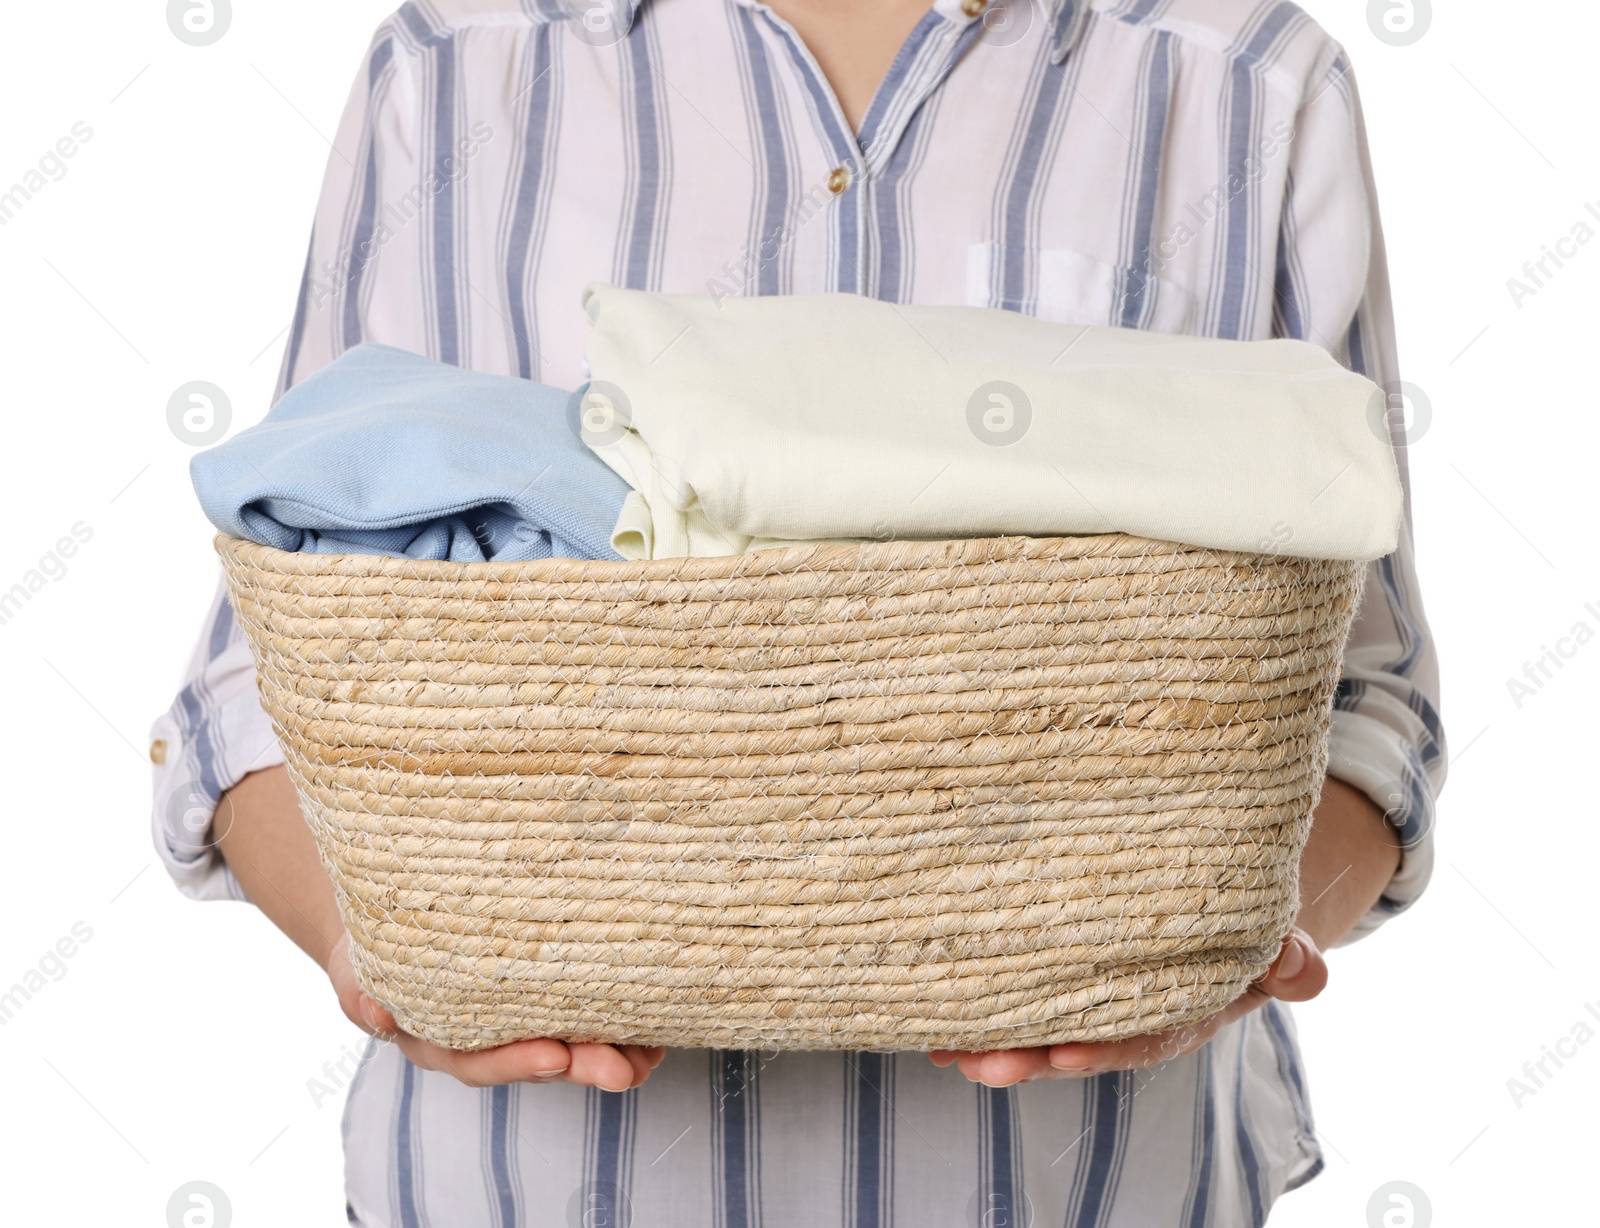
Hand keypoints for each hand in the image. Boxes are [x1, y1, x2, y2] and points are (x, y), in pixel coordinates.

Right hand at [326, 932, 665, 1091]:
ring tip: (652, 1052)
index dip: (515, 1062)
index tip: (554, 1057)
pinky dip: (620, 1016)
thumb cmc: (377, 950)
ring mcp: (519, 1017)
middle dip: (583, 1065)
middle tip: (624, 1066)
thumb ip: (364, 995)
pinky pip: (584, 1008)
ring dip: (614, 1050)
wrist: (393, 917)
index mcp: (439, 1038)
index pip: (478, 1059)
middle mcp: (486, 1037)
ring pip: (569, 1041)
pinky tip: (655, 1017)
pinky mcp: (546, 989)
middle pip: (538, 1058)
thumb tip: (377, 1016)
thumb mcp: (358, 973)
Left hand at [928, 928, 1326, 1087]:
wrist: (1216, 912)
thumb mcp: (1273, 944)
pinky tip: (939, 1033)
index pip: (1142, 1037)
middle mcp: (1131, 1017)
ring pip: (1042, 1029)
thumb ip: (1287, 960)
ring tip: (950, 1051)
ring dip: (995, 1043)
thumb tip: (1306, 970)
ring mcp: (1094, 1004)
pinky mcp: (1062, 982)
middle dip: (1030, 1057)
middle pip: (1078, 1042)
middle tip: (983, 1063)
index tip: (1063, 1054)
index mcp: (1182, 1012)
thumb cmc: (1241, 929)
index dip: (1103, 1048)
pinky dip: (981, 1018)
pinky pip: (1022, 1003)